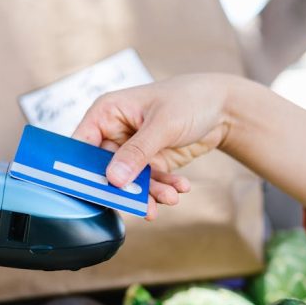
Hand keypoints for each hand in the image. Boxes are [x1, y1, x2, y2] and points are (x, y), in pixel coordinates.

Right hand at [73, 74, 233, 218]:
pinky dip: (163, 189)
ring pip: (129, 182)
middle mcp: (115, 133)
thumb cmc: (189, 99)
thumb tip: (113, 178)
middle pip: (104, 170)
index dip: (81, 169)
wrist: (224, 107)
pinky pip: (149, 183)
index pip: (82, 145)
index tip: (91, 191)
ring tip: (169, 198)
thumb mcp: (162, 124)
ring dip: (148, 193)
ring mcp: (132, 150)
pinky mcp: (150, 163)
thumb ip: (137, 152)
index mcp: (107, 113)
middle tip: (139, 204)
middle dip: (123, 188)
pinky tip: (180, 188)